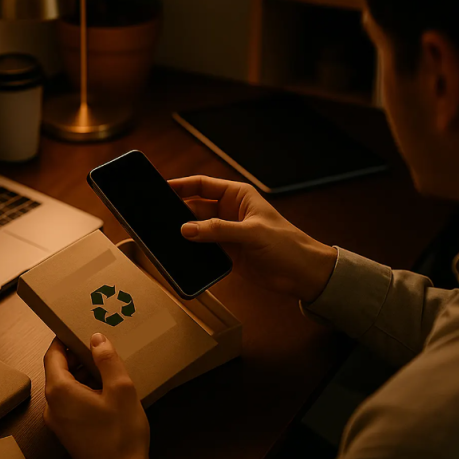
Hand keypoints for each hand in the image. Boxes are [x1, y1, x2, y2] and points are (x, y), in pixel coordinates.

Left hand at [43, 333, 153, 458]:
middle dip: (75, 356)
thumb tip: (96, 338)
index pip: (52, 354)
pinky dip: (82, 391)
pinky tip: (104, 392)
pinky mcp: (67, 433)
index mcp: (60, 391)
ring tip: (106, 368)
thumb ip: (107, 360)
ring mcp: (58, 422)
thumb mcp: (121, 389)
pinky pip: (69, 403)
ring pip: (64, 387)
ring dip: (81, 374)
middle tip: (98, 346)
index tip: (77, 328)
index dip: (63, 339)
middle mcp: (52, 406)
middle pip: (57, 370)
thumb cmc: (121, 434)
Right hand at [170, 176, 336, 301]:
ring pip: (196, 229)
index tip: (161, 189)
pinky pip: (202, 249)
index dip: (181, 186)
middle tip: (157, 217)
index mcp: (237, 195)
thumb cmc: (286, 244)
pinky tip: (180, 254)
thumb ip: (218, 229)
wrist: (301, 274)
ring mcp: (225, 233)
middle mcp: (229, 212)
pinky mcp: (226, 253)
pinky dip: (191, 251)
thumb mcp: (252, 233)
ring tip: (163, 236)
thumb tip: (186, 229)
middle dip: (177, 212)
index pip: (202, 185)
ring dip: (183, 234)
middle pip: (194, 207)